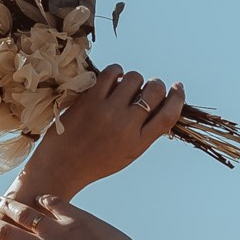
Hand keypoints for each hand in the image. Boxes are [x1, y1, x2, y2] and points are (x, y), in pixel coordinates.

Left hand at [17, 68, 184, 201]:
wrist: (61, 168)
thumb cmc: (95, 162)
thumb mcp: (127, 154)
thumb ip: (144, 133)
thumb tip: (159, 103)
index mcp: (138, 143)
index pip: (168, 115)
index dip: (177, 97)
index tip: (177, 87)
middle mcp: (126, 127)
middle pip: (154, 91)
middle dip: (155, 84)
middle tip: (147, 87)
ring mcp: (107, 111)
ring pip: (134, 78)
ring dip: (133, 78)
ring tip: (125, 86)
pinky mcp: (90, 100)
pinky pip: (112, 73)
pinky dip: (116, 71)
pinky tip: (113, 79)